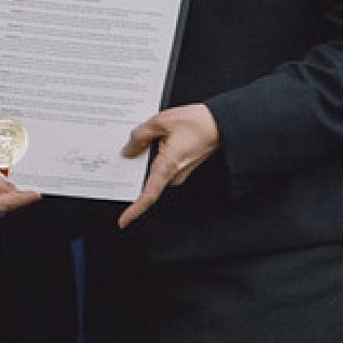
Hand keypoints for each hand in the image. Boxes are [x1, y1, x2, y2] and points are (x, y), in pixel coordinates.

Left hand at [117, 104, 220, 229]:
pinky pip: (163, 165)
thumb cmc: (196, 123)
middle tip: (130, 146)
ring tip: (150, 134)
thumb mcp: (161, 122)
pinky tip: (157, 137)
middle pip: (147, 179)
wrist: (219, 123)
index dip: (134, 210)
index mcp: (168, 166)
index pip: (148, 195)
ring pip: (154, 170)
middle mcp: (175, 174)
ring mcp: (179, 172)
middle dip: (136, 166)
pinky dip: (155, 154)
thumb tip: (128, 150)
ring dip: (147, 156)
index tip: (123, 221)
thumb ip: (140, 136)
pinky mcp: (182, 167)